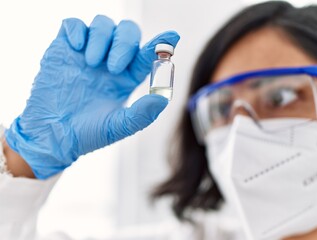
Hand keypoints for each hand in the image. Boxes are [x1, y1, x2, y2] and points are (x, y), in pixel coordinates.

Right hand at [5, 15, 179, 178]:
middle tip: (114, 67)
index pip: (146, 55)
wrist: (51, 136)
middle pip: (127, 32)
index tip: (172, 36)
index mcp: (126, 78)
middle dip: (125, 43)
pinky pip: (73, 24)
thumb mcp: (117, 127)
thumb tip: (163, 98)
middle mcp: (109, 62)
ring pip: (103, 23)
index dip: (160, 44)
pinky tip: (76, 48)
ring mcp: (87, 53)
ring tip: (92, 63)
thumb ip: (142, 114)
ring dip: (101, 38)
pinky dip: (77, 30)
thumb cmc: (86, 134)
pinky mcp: (64, 49)